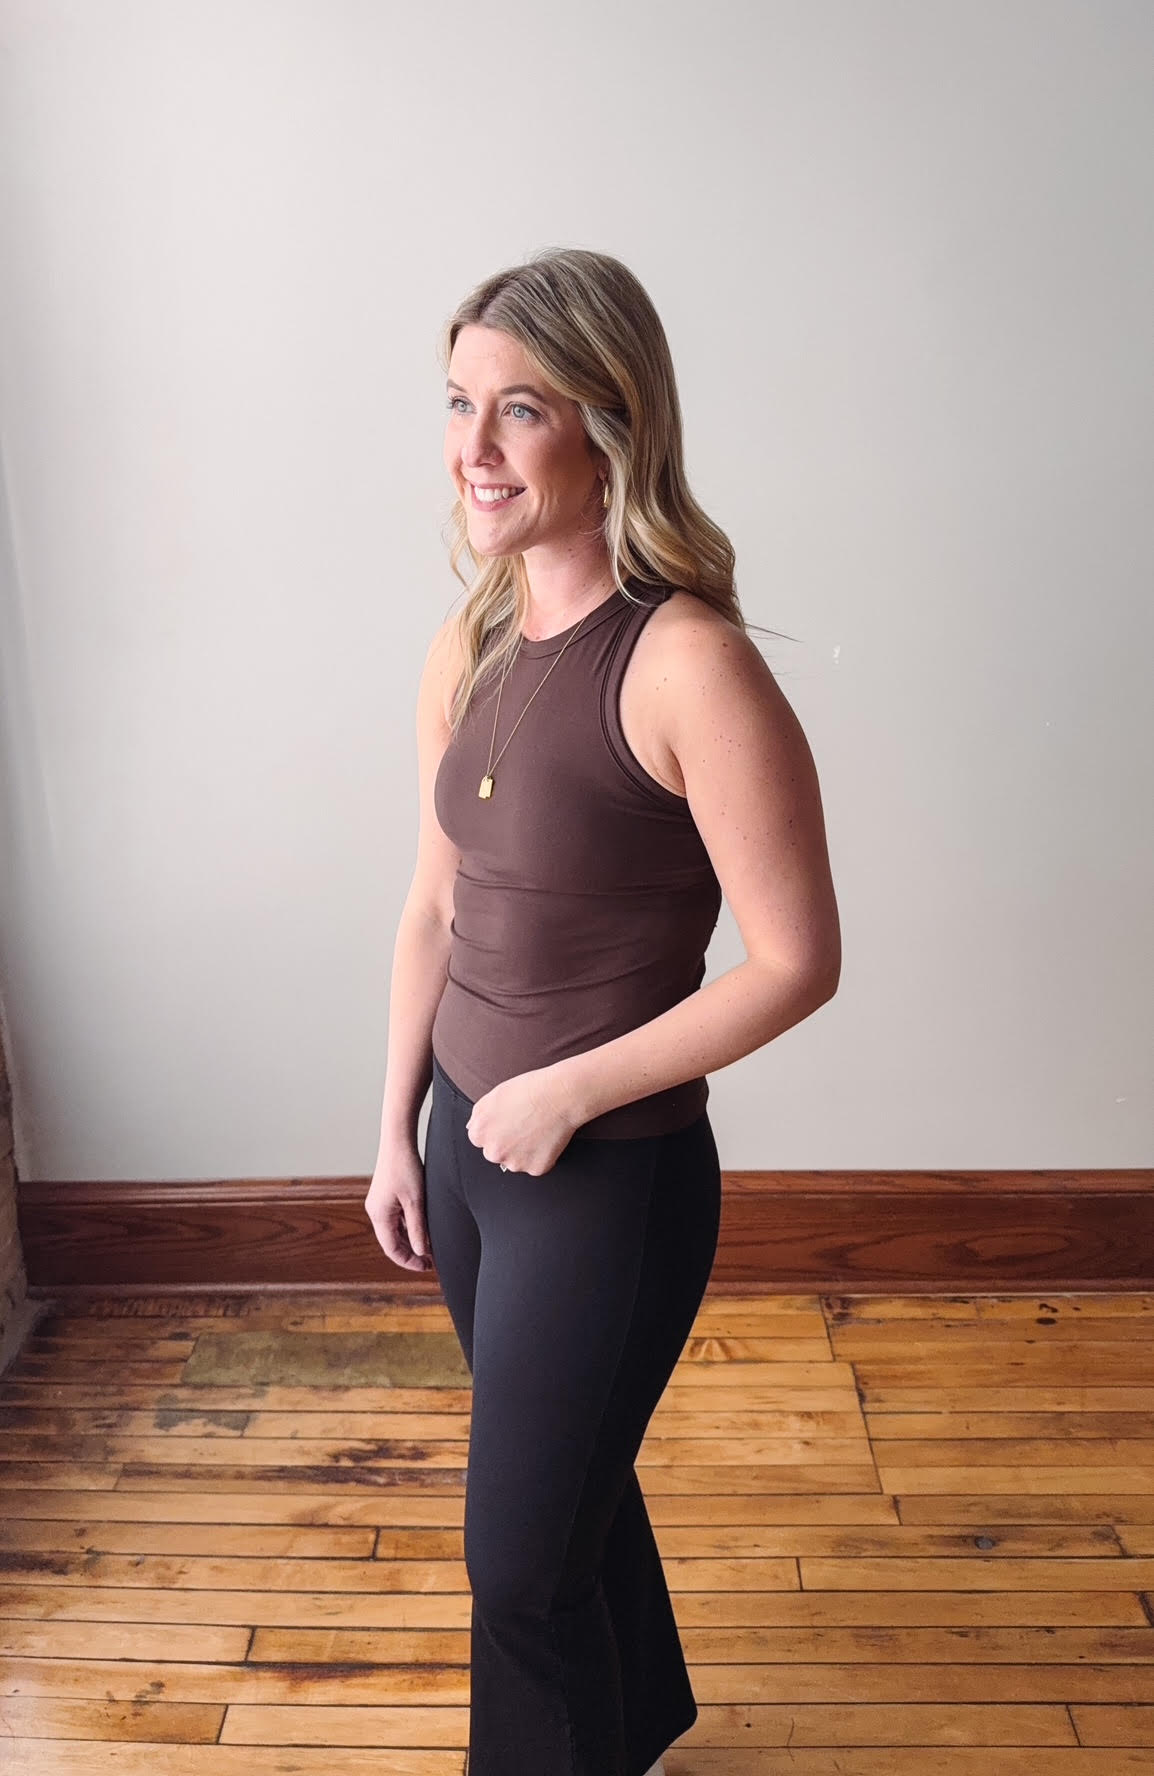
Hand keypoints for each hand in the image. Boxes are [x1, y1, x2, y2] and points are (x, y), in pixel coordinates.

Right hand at [364, 1142, 434, 1271]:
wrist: (398, 1141)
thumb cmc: (405, 1167)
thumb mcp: (416, 1202)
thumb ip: (418, 1228)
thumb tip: (421, 1251)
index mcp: (379, 1215)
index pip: (392, 1249)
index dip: (408, 1261)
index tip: (426, 1267)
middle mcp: (375, 1211)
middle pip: (391, 1242)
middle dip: (410, 1253)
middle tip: (429, 1261)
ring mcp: (379, 1203)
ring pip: (394, 1231)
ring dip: (409, 1240)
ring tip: (428, 1247)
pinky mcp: (385, 1196)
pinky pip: (395, 1219)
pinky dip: (407, 1227)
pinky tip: (422, 1228)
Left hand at [465, 1065, 581, 1175]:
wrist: (559, 1096)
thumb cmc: (529, 1090)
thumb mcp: (493, 1095)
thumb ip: (478, 1115)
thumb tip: (473, 1128)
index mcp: (479, 1134)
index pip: (480, 1139)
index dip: (496, 1129)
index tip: (509, 1122)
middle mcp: (493, 1153)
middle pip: (496, 1153)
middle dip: (507, 1143)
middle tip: (524, 1125)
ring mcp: (514, 1163)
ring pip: (516, 1162)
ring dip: (524, 1151)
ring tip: (537, 1129)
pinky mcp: (535, 1169)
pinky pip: (536, 1166)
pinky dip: (541, 1155)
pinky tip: (547, 1138)